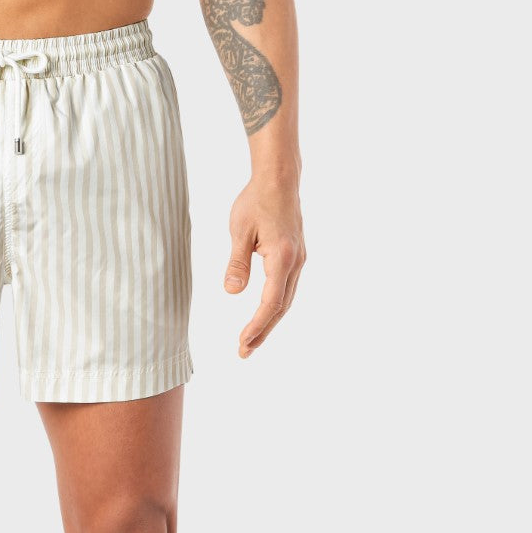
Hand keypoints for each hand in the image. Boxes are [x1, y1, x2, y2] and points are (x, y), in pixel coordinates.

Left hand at [223, 176, 305, 357]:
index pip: (270, 302)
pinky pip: (287, 288)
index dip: (257, 326)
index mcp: (282, 258)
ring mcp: (299, 260)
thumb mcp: (239, 229)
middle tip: (243, 352)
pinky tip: (263, 314)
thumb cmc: (256, 201)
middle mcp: (296, 263)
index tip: (242, 343)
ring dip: (269, 321)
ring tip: (251, 341)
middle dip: (263, 332)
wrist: (279, 180)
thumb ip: (237, 262)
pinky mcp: (296, 256)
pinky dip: (275, 306)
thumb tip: (232, 292)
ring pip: (286, 299)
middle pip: (281, 307)